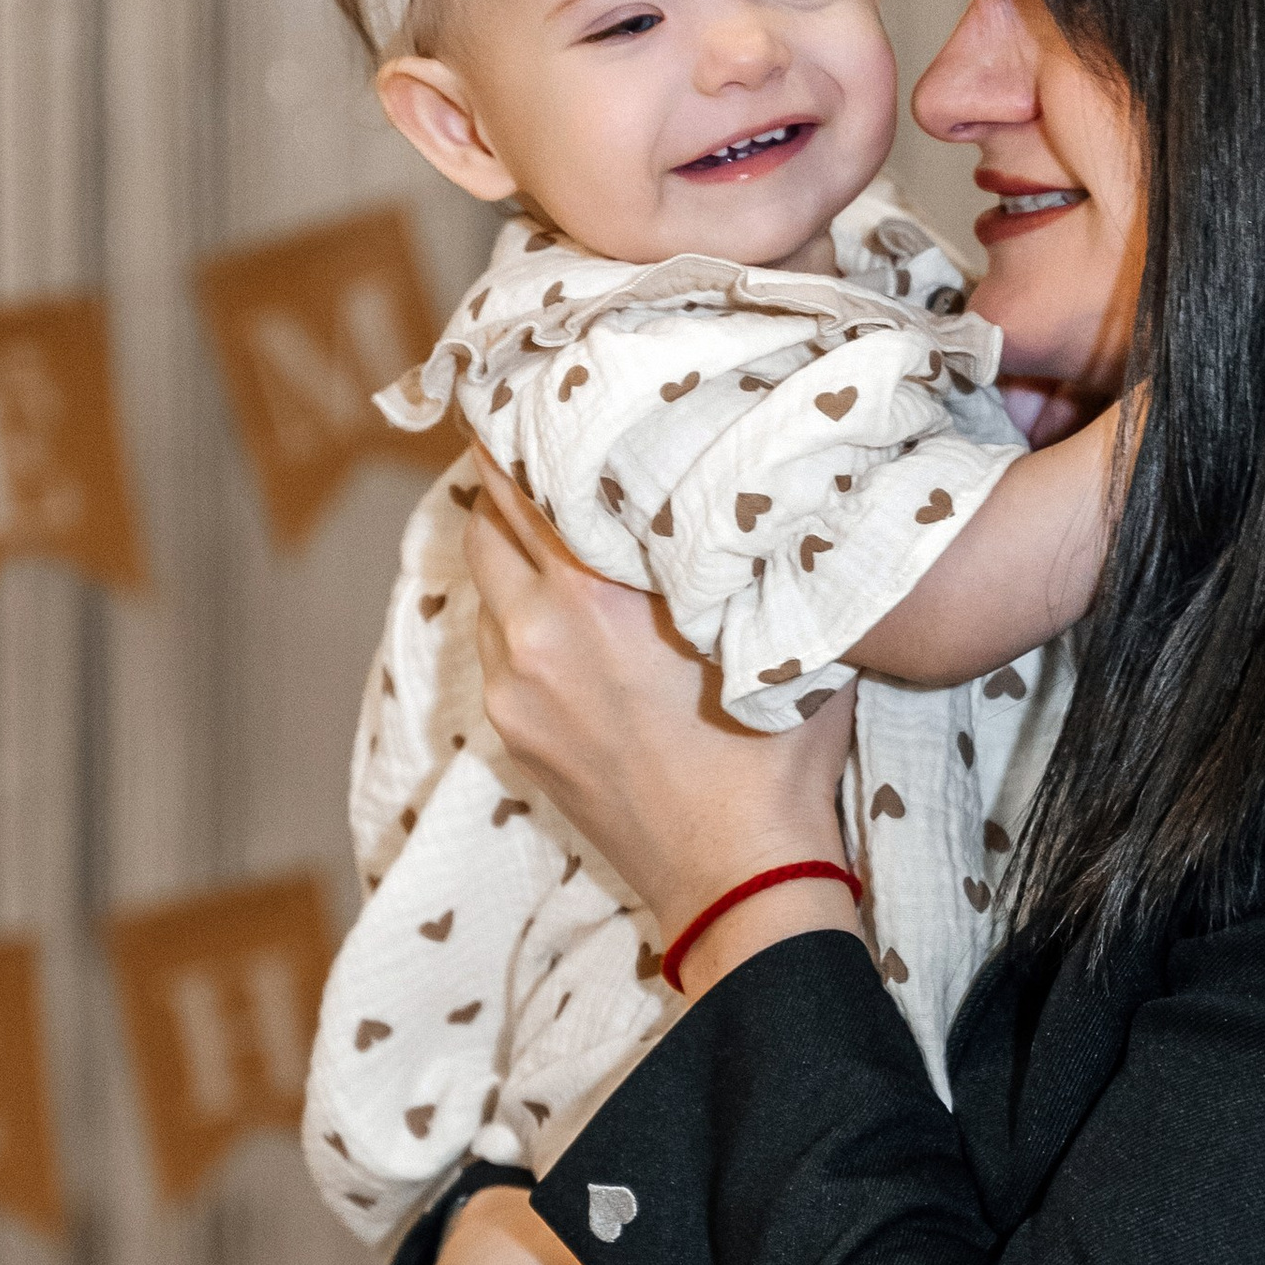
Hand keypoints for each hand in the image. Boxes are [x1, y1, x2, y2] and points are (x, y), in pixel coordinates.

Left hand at [463, 451, 861, 995]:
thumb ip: (748, 550)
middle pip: (485, 517)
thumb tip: (754, 481)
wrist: (740, 877)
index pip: (525, 474)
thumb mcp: (778, 628)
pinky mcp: (512, 734)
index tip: (528, 387)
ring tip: (557, 535)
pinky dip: (520, 619)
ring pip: (487, 585)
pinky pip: (498, 649)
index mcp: (600, 589)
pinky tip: (567, 622)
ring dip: (513, 554)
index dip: (520, 423)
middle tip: (540, 446)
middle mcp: (538, 628)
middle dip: (509, 480)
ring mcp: (514, 686)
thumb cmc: (778, 754)